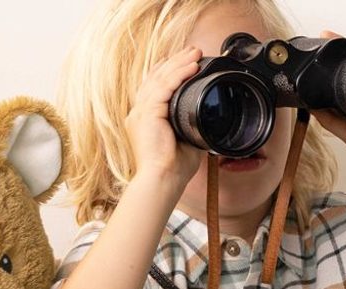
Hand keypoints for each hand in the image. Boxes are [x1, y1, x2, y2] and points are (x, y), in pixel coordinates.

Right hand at [126, 46, 204, 192]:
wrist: (163, 181)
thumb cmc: (173, 170)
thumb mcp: (185, 143)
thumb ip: (192, 129)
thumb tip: (206, 121)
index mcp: (144, 120)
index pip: (154, 88)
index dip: (168, 72)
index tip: (184, 63)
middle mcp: (139, 113)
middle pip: (155, 78)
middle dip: (175, 62)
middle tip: (193, 51)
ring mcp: (140, 112)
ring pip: (159, 78)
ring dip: (179, 63)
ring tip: (195, 53)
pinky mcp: (147, 113)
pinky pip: (164, 86)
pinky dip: (178, 74)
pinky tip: (191, 67)